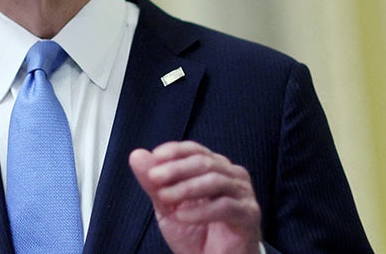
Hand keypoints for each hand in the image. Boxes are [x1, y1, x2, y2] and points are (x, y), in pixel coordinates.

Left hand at [129, 141, 261, 253]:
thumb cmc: (196, 234)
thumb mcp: (167, 208)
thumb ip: (154, 184)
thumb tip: (136, 155)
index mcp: (214, 169)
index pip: (195, 150)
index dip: (175, 151)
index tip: (154, 158)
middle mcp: (232, 176)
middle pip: (204, 162)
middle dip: (176, 168)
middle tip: (154, 178)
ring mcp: (243, 194)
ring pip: (215, 180)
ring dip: (186, 187)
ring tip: (166, 197)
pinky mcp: (249, 214)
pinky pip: (225, 206)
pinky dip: (201, 210)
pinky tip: (183, 216)